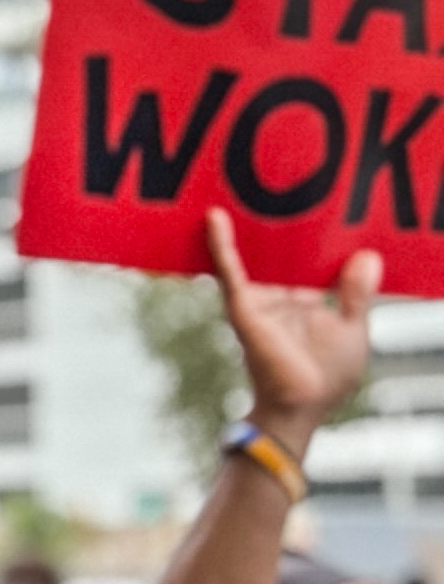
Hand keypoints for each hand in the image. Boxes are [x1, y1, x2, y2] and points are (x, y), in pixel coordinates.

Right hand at [204, 206, 376, 445]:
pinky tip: (215, 216)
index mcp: (304, 302)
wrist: (301, 404)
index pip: (310, 261)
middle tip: (287, 178)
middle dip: (280, 222)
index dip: (319, 237)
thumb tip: (369, 255)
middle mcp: (278, 296)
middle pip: (279, 252)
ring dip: (247, 226)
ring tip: (239, 183)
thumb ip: (357, 294)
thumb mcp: (354, 329)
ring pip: (253, 254)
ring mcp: (258, 300)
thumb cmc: (327, 377)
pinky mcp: (243, 306)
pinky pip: (229, 270)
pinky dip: (221, 244)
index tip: (332, 206)